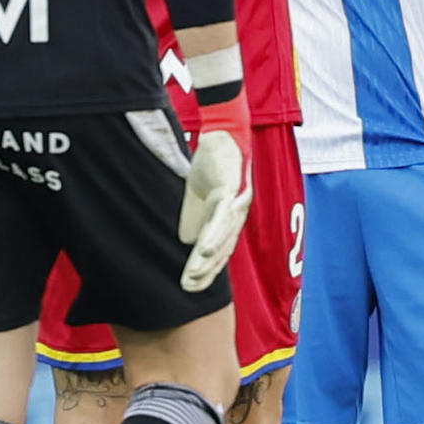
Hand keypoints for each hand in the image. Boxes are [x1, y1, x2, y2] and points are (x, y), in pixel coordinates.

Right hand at [179, 110, 252, 291]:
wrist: (223, 135)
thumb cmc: (211, 166)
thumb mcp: (198, 196)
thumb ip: (195, 219)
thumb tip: (186, 243)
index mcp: (229, 220)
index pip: (218, 251)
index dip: (206, 270)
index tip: (189, 286)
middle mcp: (237, 217)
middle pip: (222, 251)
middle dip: (206, 272)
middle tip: (188, 288)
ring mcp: (236, 205)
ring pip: (222, 238)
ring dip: (208, 260)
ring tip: (193, 276)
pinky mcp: (231, 191)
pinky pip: (221, 217)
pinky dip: (212, 235)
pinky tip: (202, 249)